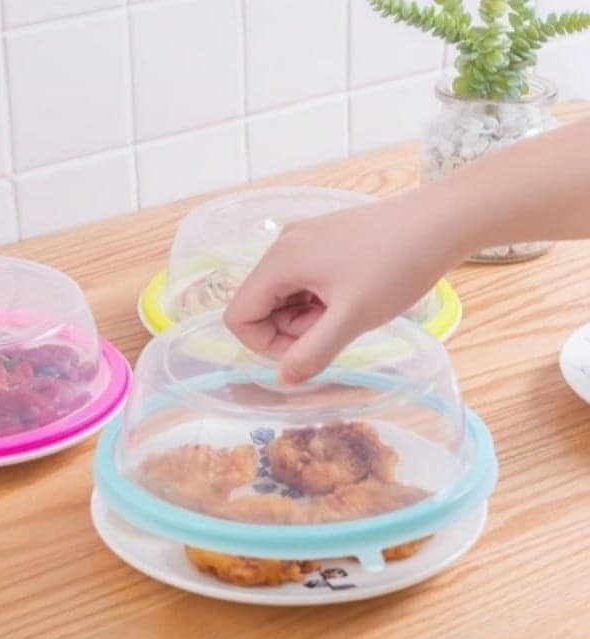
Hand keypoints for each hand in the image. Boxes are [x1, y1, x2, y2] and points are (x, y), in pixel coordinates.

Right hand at [225, 190, 467, 383]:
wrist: (438, 221)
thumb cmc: (395, 267)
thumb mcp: (352, 317)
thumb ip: (313, 351)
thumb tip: (284, 379)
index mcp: (280, 261)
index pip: (238, 316)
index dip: (264, 345)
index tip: (305, 349)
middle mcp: (283, 246)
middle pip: (260, 305)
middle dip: (290, 330)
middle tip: (334, 328)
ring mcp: (303, 239)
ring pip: (283, 294)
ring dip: (306, 316)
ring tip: (347, 311)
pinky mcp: (322, 239)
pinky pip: (302, 279)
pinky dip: (318, 298)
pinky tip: (350, 296)